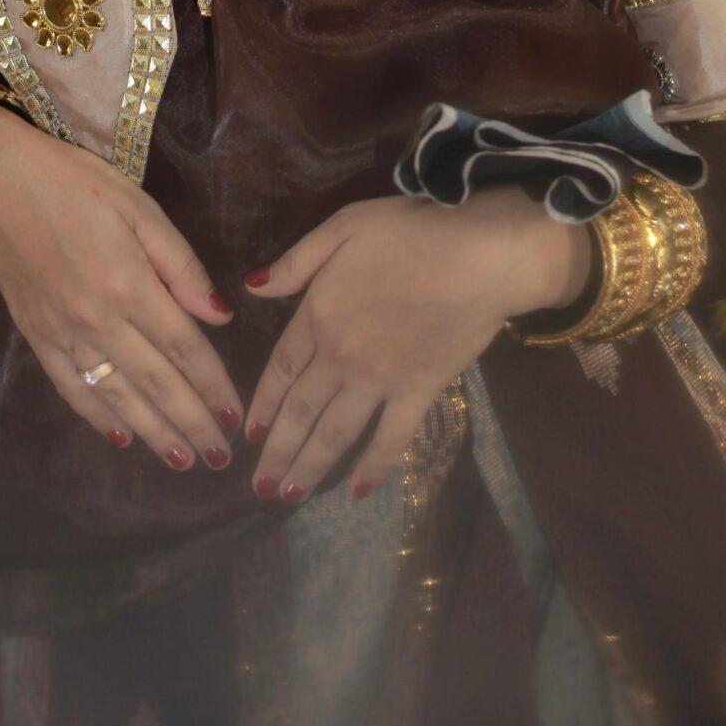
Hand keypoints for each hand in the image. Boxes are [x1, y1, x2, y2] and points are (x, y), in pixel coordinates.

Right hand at [0, 103, 242, 472]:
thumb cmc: (77, 185)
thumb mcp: (140, 209)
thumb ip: (181, 266)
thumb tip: (220, 316)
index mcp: (131, 285)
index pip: (185, 349)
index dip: (214, 386)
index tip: (237, 417)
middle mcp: (100, 321)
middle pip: (157, 384)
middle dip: (193, 424)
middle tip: (219, 459)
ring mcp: (65, 335)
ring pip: (118, 397)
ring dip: (153, 434)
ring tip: (182, 461)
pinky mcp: (37, 338)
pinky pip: (72, 389)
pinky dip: (98, 418)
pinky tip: (121, 439)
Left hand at [241, 189, 591, 505]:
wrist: (477, 254)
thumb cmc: (409, 233)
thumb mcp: (342, 227)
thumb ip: (295, 262)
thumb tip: (251, 288)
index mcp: (318, 315)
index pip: (280, 369)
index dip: (262, 404)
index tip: (248, 435)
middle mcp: (341, 357)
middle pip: (300, 411)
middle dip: (276, 452)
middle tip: (257, 488)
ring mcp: (380, 380)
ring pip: (335, 433)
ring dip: (309, 468)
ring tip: (286, 497)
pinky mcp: (419, 393)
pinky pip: (391, 439)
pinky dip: (374, 468)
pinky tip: (357, 491)